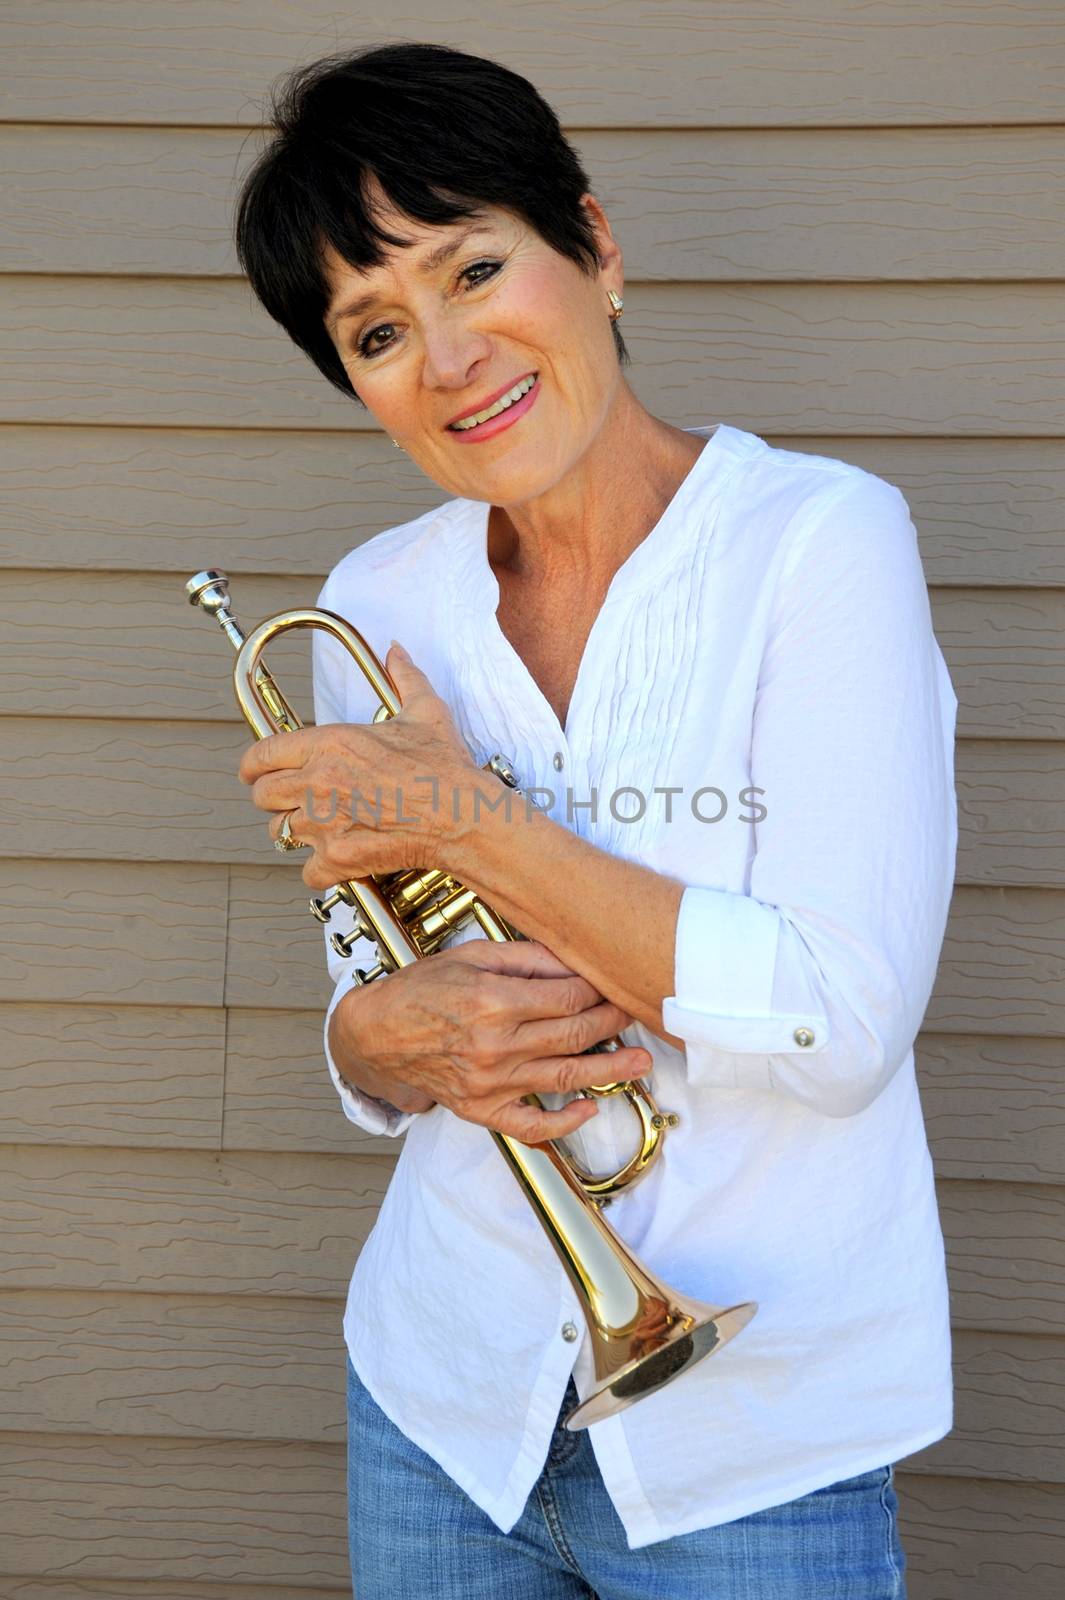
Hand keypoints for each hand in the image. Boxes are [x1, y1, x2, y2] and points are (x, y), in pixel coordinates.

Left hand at [237, 642, 482, 888]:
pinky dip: (321, 868)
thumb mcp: (425, 713)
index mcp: (329, 744)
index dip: (252, 766)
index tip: (254, 772)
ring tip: (321, 828)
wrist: (461, 816)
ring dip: (297, 833)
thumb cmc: (444, 768)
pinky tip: (339, 857)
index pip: (261, 755)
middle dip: (273, 799)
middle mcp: (318, 783)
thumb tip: (397, 651)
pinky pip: (309, 870)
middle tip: (292, 801)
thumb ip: (404, 678)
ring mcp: (324, 823)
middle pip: (263, 796)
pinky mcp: (337, 857)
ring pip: (281, 834)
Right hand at [331, 939, 653, 1143]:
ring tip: (640, 1063)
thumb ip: (527, 959)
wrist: (375, 1035)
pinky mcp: (480, 1110)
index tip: (615, 985)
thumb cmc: (422, 989)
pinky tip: (588, 1110)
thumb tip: (576, 962)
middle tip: (637, 1015)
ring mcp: (489, 1083)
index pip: (568, 998)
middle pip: (574, 1035)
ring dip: (610, 1070)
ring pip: (564, 1078)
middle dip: (613, 1024)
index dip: (599, 992)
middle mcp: (495, 1045)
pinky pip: (529, 1127)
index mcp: (493, 1001)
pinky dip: (563, 1124)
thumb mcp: (472, 956)